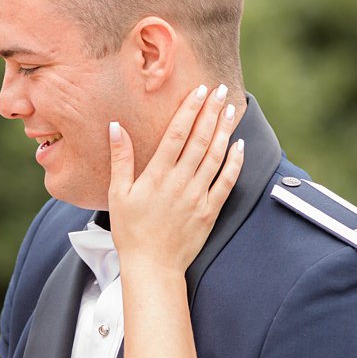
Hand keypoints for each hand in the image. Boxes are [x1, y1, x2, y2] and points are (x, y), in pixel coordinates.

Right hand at [109, 83, 243, 272]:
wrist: (152, 267)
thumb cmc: (130, 231)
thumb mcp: (118, 194)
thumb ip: (121, 158)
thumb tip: (116, 127)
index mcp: (157, 176)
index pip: (177, 134)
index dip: (190, 110)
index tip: (199, 91)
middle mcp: (180, 182)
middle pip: (200, 139)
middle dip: (211, 112)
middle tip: (220, 90)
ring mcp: (198, 196)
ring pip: (216, 156)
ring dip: (224, 130)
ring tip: (231, 109)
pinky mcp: (210, 211)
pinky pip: (227, 182)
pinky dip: (235, 162)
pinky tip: (240, 146)